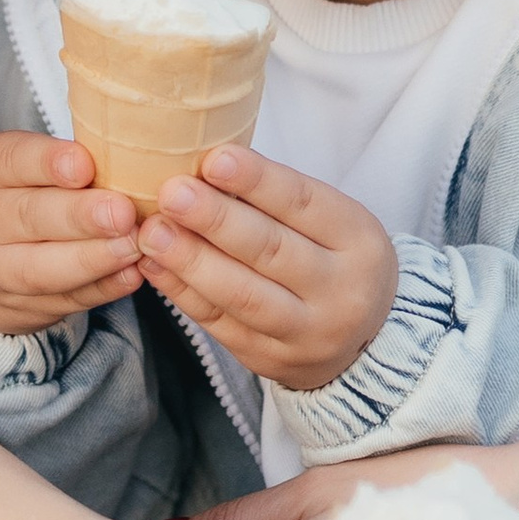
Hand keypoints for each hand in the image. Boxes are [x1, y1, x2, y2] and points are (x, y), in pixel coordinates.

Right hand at [0, 129, 143, 333]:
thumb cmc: (20, 198)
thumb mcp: (26, 168)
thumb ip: (71, 164)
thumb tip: (130, 163)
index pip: (11, 160)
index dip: (48, 163)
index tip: (86, 166)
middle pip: (28, 217)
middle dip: (79, 216)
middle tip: (122, 213)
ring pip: (40, 269)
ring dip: (92, 258)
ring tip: (132, 246)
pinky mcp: (19, 307)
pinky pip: (64, 300)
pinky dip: (101, 289)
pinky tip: (130, 274)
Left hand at [135, 146, 400, 389]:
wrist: (366, 342)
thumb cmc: (333, 259)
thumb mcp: (332, 223)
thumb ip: (277, 198)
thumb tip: (205, 164)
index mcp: (359, 240)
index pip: (304, 204)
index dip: (257, 181)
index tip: (214, 159)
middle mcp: (340, 290)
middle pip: (271, 251)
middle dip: (216, 220)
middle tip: (172, 193)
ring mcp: (305, 333)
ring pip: (242, 295)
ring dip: (191, 260)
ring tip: (152, 231)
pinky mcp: (269, 360)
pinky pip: (219, 324)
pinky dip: (182, 292)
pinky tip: (153, 265)